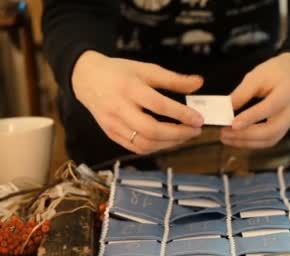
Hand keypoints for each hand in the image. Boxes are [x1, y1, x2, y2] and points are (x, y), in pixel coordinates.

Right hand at [72, 51, 204, 154]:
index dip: (181, 114)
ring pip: (144, 143)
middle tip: (195, 130)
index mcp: (129, 88)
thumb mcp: (147, 69)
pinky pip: (135, 148)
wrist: (86, 78)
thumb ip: (174, 79)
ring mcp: (113, 124)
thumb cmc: (120, 73)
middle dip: (178, 134)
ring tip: (185, 136)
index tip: (199, 119)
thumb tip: (199, 83)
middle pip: (150, 130)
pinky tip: (168, 141)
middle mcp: (119, 108)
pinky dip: (155, 147)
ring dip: (169, 144)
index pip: (158, 105)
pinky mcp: (111, 134)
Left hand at [220, 52, 289, 148]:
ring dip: (247, 142)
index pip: (269, 108)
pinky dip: (252, 143)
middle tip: (224, 133)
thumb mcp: (257, 76)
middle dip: (246, 135)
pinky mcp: (284, 128)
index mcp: (287, 92)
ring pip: (270, 139)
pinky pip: (269, 140)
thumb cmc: (274, 72)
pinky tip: (237, 140)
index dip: (251, 117)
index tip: (233, 124)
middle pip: (272, 130)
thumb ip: (242, 93)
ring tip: (226, 138)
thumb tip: (226, 110)